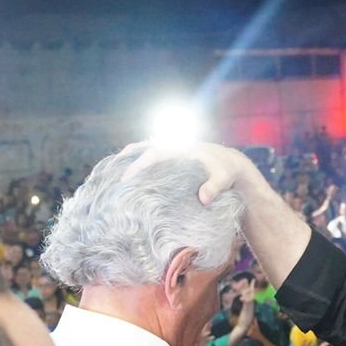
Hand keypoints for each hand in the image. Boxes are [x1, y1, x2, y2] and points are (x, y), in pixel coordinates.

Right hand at [118, 141, 268, 206]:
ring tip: (117, 172)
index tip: (126, 179)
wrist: (232, 163)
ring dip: (132, 157)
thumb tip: (203, 199)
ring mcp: (173, 148)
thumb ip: (214, 188)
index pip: (154, 154)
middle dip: (128, 158)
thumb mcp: (224, 179)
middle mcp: (175, 145)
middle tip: (113, 174)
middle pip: (145, 146)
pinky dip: (141, 160)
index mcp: (182, 148)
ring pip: (147, 147)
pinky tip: (134, 174)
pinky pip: (153, 153)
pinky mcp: (174, 154)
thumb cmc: (227, 172)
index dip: (139, 165)